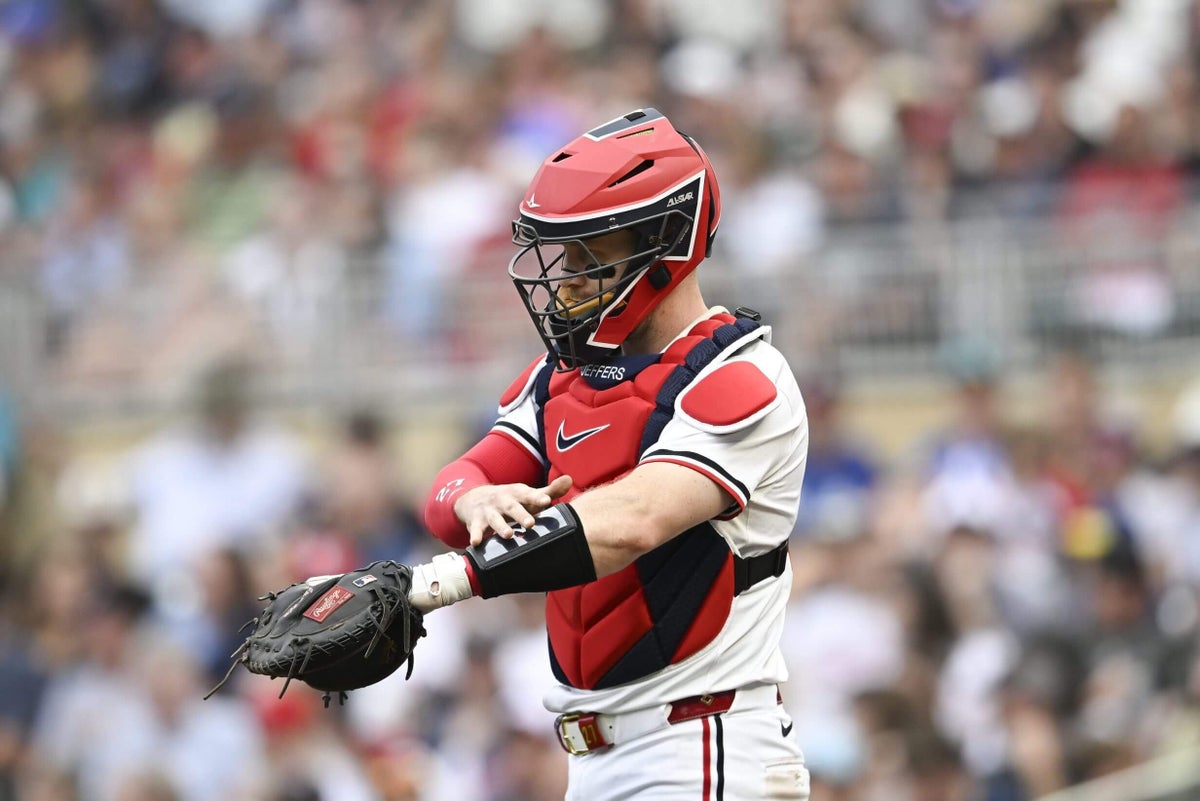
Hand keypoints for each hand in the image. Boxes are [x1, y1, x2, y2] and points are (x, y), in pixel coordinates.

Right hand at [455, 475, 572, 545]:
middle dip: (521, 515)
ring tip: (509, 535)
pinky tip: (475, 543)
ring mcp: (489, 511)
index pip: (529, 495)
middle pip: (513, 507)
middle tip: (531, 524)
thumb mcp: (527, 494)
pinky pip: (475, 529)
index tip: (547, 500)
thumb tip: (570, 480)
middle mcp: (503, 500)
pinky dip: (475, 535)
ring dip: (501, 526)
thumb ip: (549, 491)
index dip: (537, 497)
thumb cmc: (511, 501)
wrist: (474, 498)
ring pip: (495, 519)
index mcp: (518, 493)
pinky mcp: (476, 522)